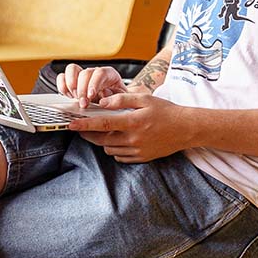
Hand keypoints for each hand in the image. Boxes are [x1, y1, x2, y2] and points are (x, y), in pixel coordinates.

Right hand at [56, 64, 129, 108]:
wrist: (117, 103)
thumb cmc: (120, 101)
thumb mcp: (122, 100)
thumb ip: (116, 98)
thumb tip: (105, 98)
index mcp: (109, 74)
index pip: (100, 73)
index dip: (94, 84)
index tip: (90, 95)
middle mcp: (95, 73)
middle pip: (85, 73)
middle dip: (82, 90)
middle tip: (83, 103)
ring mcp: (83, 76)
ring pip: (71, 69)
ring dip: (70, 85)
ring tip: (74, 98)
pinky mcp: (73, 82)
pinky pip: (62, 77)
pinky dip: (63, 86)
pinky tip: (69, 97)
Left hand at [68, 93, 190, 162]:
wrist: (186, 129)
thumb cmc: (165, 110)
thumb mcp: (145, 99)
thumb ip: (122, 100)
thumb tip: (102, 103)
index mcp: (133, 122)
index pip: (103, 124)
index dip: (85, 124)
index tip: (71, 124)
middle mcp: (134, 139)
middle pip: (102, 139)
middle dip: (88, 134)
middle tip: (80, 127)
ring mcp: (137, 151)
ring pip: (109, 149)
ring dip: (101, 141)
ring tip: (101, 131)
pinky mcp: (141, 158)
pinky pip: (120, 156)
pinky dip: (114, 149)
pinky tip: (117, 140)